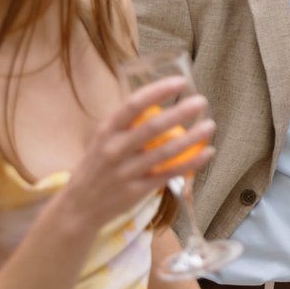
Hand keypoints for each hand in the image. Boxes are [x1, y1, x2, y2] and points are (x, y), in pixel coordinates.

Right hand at [63, 77, 214, 228]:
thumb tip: (159, 98)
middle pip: (152, 127)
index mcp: (107, 131)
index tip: (181, 82)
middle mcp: (114, 150)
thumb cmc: (98, 166)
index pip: (133, 105)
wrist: (79, 206)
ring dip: (192, 138)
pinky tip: (207, 152)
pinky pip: (170, 173)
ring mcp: (126, 171)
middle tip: (201, 101)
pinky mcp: (137, 190)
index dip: (158, 91)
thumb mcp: (103, 139)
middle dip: (180, 113)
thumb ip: (127, 123)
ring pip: (165, 152)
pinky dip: (191, 163)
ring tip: (210, 126)